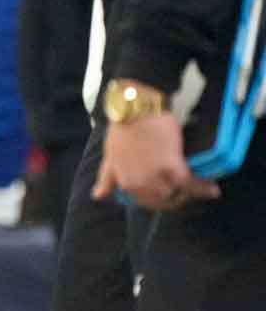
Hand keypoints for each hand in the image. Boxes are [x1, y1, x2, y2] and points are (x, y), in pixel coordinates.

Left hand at [94, 111, 218, 209]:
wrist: (136, 109)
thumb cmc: (123, 129)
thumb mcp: (110, 157)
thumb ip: (107, 178)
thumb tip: (97, 196)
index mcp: (125, 183)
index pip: (145, 201)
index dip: (159, 200)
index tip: (170, 194)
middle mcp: (140, 184)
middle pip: (163, 200)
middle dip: (175, 198)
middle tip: (186, 191)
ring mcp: (156, 177)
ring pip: (177, 194)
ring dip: (189, 193)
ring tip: (200, 188)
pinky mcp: (173, 167)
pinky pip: (190, 184)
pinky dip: (202, 188)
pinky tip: (212, 189)